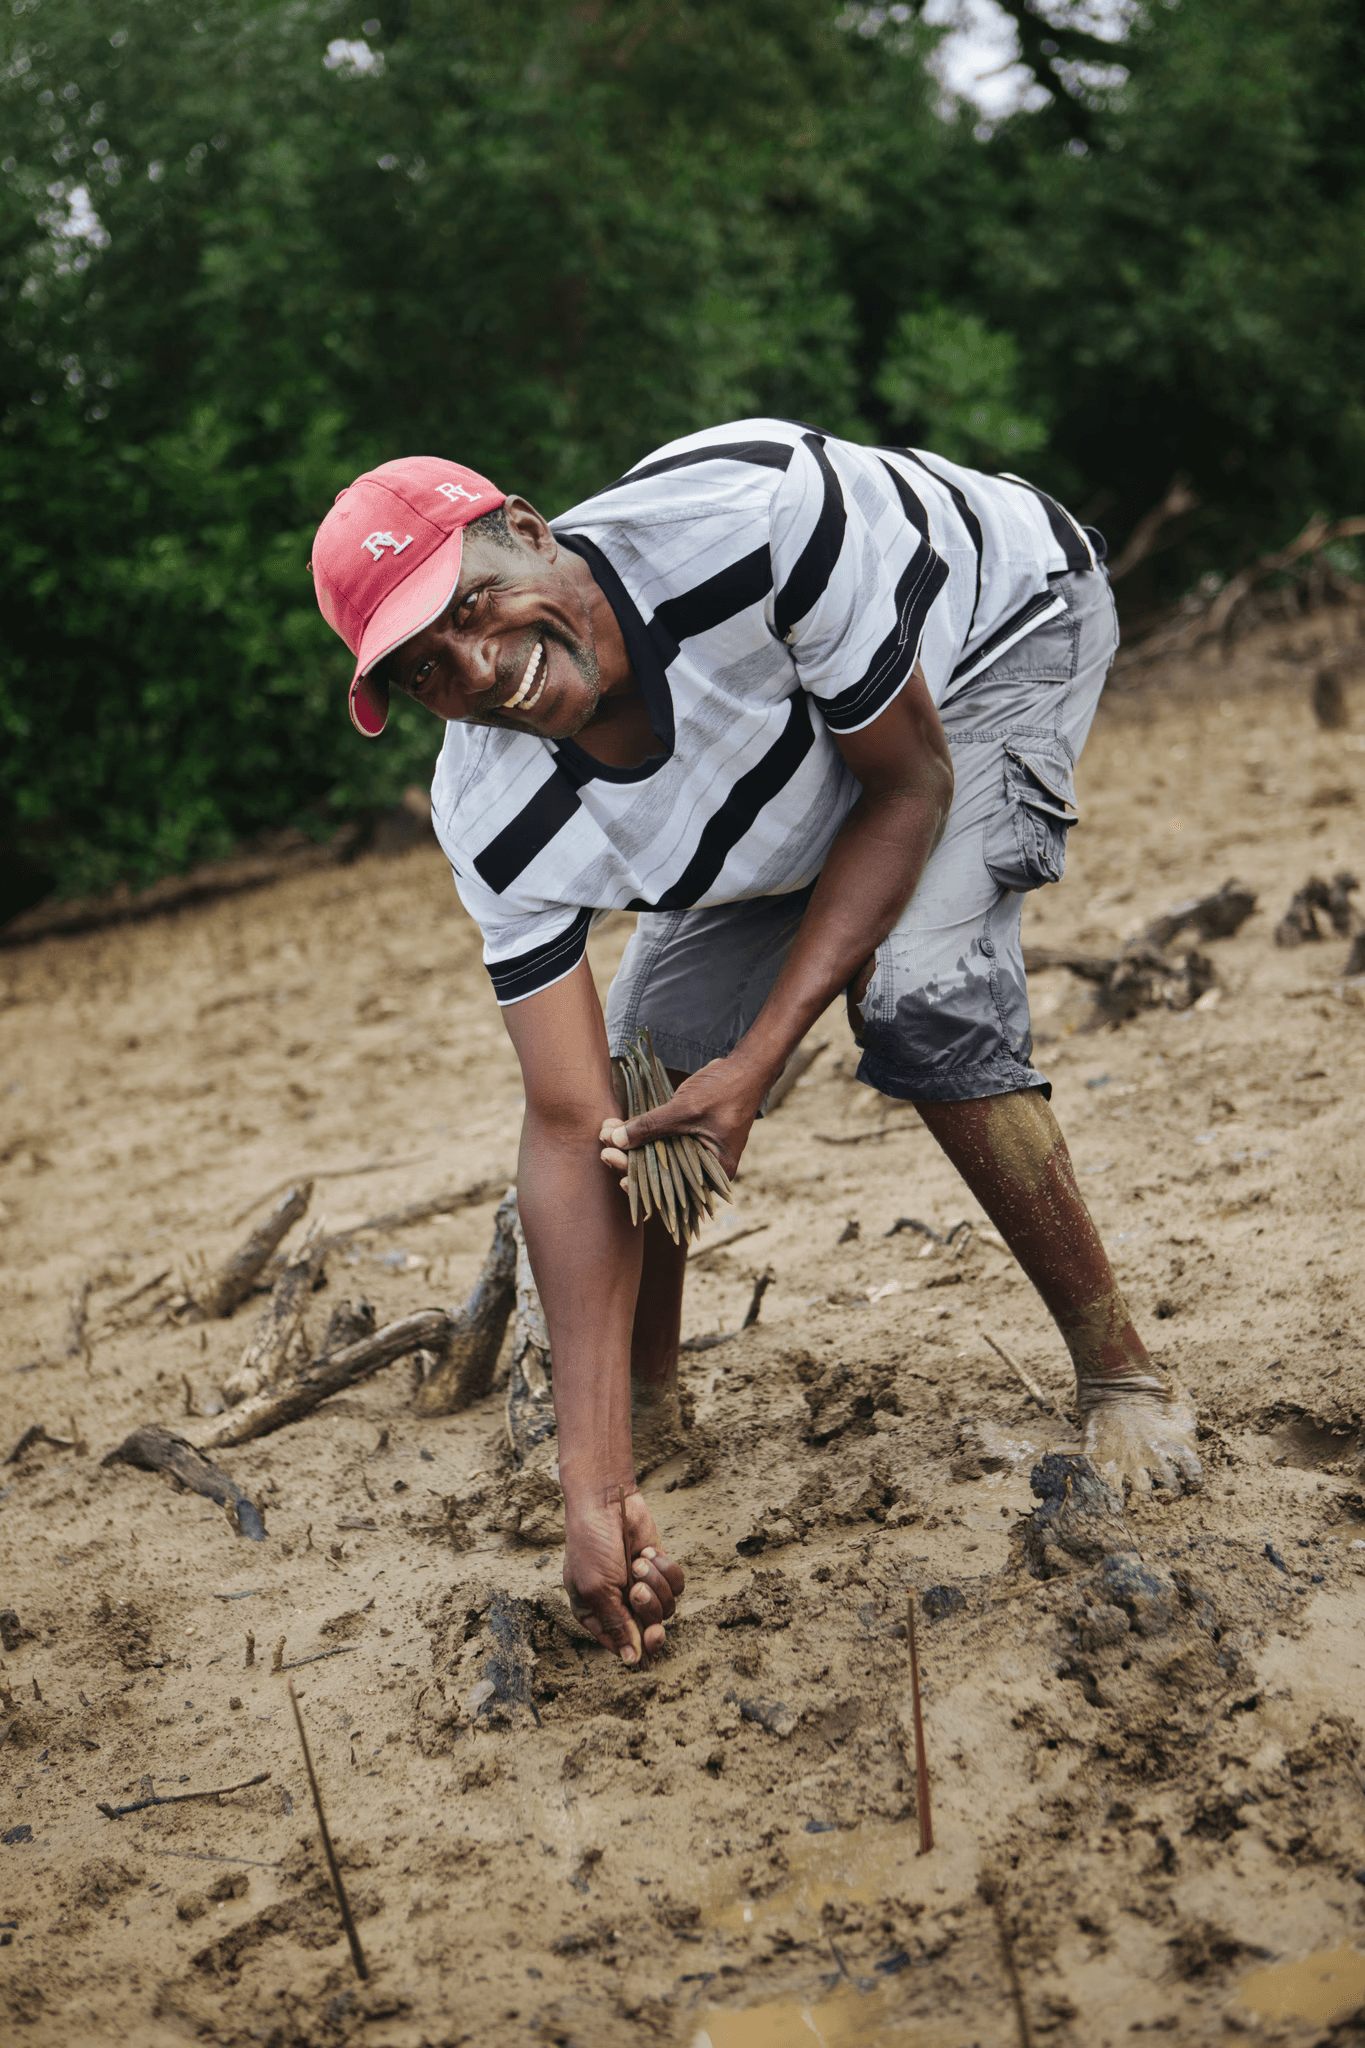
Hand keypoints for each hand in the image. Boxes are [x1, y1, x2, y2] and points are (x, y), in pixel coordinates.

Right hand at [563, 1490, 685, 1664]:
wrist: (607, 1502)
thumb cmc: (592, 1545)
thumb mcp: (597, 1589)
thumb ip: (616, 1624)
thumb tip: (632, 1659)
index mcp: (595, 1614)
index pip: (623, 1646)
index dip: (640, 1645)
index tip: (651, 1634)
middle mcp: (619, 1604)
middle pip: (650, 1630)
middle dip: (649, 1609)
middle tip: (638, 1591)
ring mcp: (641, 1586)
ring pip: (666, 1608)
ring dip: (655, 1583)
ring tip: (638, 1562)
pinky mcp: (658, 1569)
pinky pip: (676, 1585)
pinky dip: (666, 1569)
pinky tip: (649, 1552)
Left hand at [597, 1054, 768, 1187]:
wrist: (745, 1068)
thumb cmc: (725, 1090)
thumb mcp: (686, 1109)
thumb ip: (652, 1126)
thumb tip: (615, 1140)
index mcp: (713, 1172)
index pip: (669, 1187)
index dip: (638, 1178)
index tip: (613, 1165)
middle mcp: (704, 1169)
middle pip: (660, 1174)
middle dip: (629, 1159)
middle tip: (603, 1146)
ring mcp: (696, 1152)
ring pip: (657, 1157)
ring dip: (631, 1145)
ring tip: (606, 1132)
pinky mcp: (687, 1137)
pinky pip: (661, 1143)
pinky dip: (642, 1135)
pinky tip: (619, 1127)